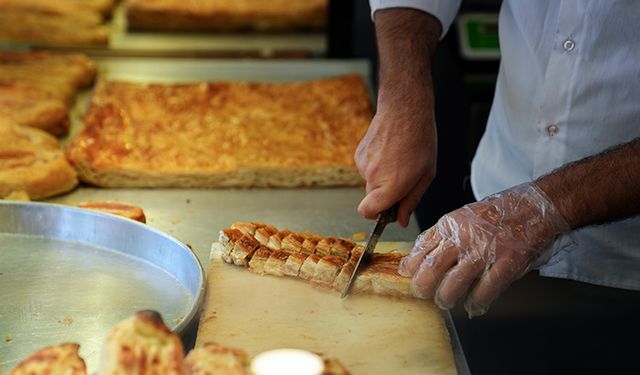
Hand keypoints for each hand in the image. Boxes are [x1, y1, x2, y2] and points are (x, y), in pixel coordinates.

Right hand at [356, 7, 441, 226]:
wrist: (404, 109)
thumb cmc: (420, 141)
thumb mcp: (426, 175)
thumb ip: (411, 200)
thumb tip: (401, 221)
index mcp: (392, 185)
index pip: (367, 212)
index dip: (375, 216)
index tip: (387, 211)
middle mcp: (373, 177)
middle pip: (372, 199)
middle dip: (385, 195)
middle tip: (403, 178)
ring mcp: (363, 164)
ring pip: (370, 182)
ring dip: (382, 177)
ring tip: (398, 159)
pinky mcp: (358, 154)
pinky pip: (366, 168)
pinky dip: (376, 165)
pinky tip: (389, 151)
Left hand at [399, 183, 570, 316]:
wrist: (535, 206)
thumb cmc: (498, 213)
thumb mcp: (463, 216)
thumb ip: (443, 235)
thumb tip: (418, 257)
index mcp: (451, 224)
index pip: (421, 247)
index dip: (410, 265)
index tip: (406, 275)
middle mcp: (464, 236)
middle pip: (432, 268)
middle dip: (422, 286)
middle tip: (422, 294)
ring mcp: (485, 250)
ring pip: (454, 283)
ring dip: (445, 297)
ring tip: (445, 301)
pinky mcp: (506, 262)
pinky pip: (485, 289)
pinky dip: (476, 302)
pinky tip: (473, 305)